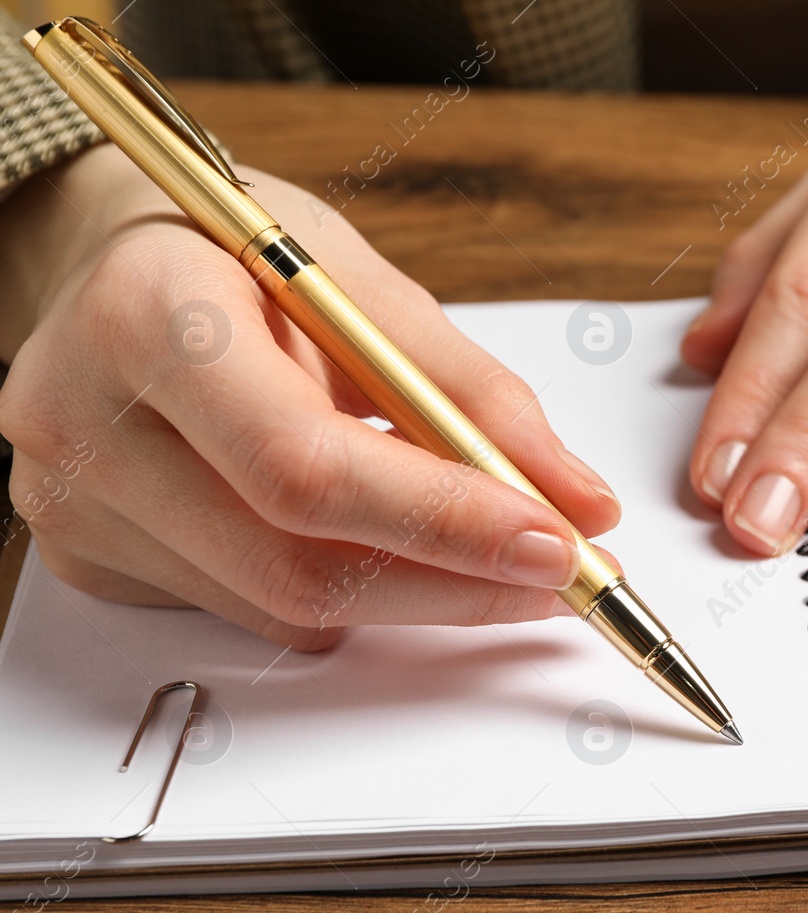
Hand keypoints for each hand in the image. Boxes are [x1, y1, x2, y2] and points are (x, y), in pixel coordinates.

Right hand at [0, 144, 619, 649]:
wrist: (108, 266)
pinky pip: (257, 609)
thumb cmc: (232, 256)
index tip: (557, 541)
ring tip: (483, 540)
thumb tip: (578, 500)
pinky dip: (347, 584)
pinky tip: (371, 531)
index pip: (306, 466)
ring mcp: (77, 509)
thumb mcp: (362, 284)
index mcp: (147, 321)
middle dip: (458, 582)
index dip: (445, 520)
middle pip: (300, 566)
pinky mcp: (93, 561)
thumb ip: (474, 394)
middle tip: (562, 572)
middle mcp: (87, 428)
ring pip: (288, 607)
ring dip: (416, 589)